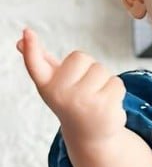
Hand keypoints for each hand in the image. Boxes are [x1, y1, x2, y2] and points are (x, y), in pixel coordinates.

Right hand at [17, 28, 125, 143]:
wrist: (90, 134)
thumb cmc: (71, 101)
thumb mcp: (53, 82)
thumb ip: (40, 61)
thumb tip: (20, 40)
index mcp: (46, 84)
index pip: (36, 63)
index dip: (31, 48)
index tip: (27, 32)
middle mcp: (60, 93)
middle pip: (82, 57)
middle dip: (88, 68)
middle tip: (86, 87)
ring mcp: (82, 100)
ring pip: (102, 69)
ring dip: (104, 80)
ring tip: (96, 97)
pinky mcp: (103, 107)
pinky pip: (117, 82)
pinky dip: (116, 91)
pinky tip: (108, 104)